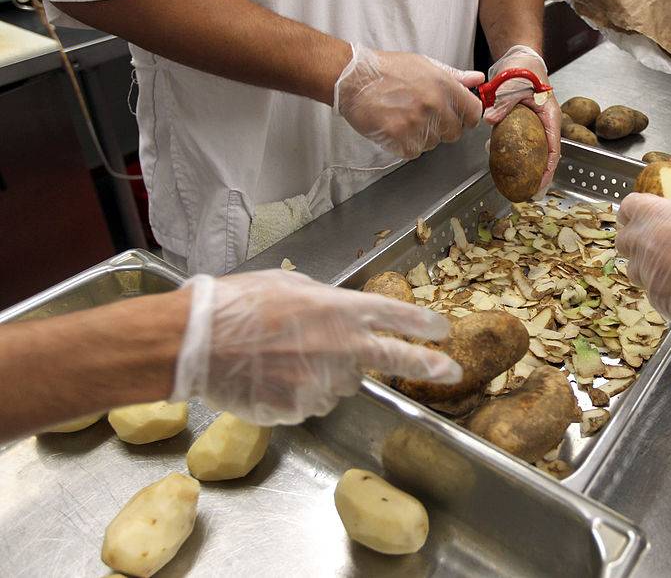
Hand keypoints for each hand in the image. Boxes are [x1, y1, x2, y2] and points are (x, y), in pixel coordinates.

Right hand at [171, 270, 461, 425]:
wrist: (194, 342)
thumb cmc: (235, 305)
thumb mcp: (288, 286)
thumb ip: (324, 301)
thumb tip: (337, 313)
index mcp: (339, 309)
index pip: (394, 314)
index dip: (421, 323)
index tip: (441, 330)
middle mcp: (340, 347)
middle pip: (393, 358)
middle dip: (427, 365)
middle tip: (452, 372)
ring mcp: (322, 381)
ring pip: (340, 383)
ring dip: (326, 373)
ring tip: (283, 358)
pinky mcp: (300, 408)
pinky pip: (309, 402)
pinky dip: (298, 392)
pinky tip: (271, 376)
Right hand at [334, 44, 485, 159]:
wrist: (354, 79)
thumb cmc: (387, 70)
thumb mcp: (424, 64)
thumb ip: (454, 76)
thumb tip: (477, 79)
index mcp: (444, 85)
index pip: (474, 112)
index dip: (467, 117)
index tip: (458, 118)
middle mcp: (435, 105)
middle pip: (454, 133)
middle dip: (443, 128)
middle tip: (423, 117)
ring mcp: (418, 124)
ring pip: (433, 144)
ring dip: (422, 136)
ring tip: (404, 118)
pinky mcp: (401, 139)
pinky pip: (414, 152)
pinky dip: (405, 145)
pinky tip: (395, 128)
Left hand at [482, 45, 561, 189]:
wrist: (520, 58)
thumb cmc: (524, 69)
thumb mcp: (513, 85)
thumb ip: (503, 103)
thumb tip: (490, 120)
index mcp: (550, 117)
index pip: (553, 149)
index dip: (548, 169)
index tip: (540, 184)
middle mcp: (545, 123)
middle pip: (546, 154)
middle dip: (539, 174)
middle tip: (529, 191)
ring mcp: (535, 124)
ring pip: (534, 150)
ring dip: (527, 166)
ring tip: (518, 183)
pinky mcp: (524, 122)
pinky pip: (522, 142)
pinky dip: (515, 153)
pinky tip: (504, 162)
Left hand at [617, 192, 670, 333]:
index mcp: (652, 215)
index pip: (627, 208)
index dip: (636, 211)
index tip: (645, 213)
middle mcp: (642, 243)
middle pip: (623, 239)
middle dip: (636, 240)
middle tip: (657, 240)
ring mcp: (646, 273)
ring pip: (634, 268)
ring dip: (647, 265)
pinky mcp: (655, 298)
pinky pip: (652, 290)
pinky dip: (664, 287)